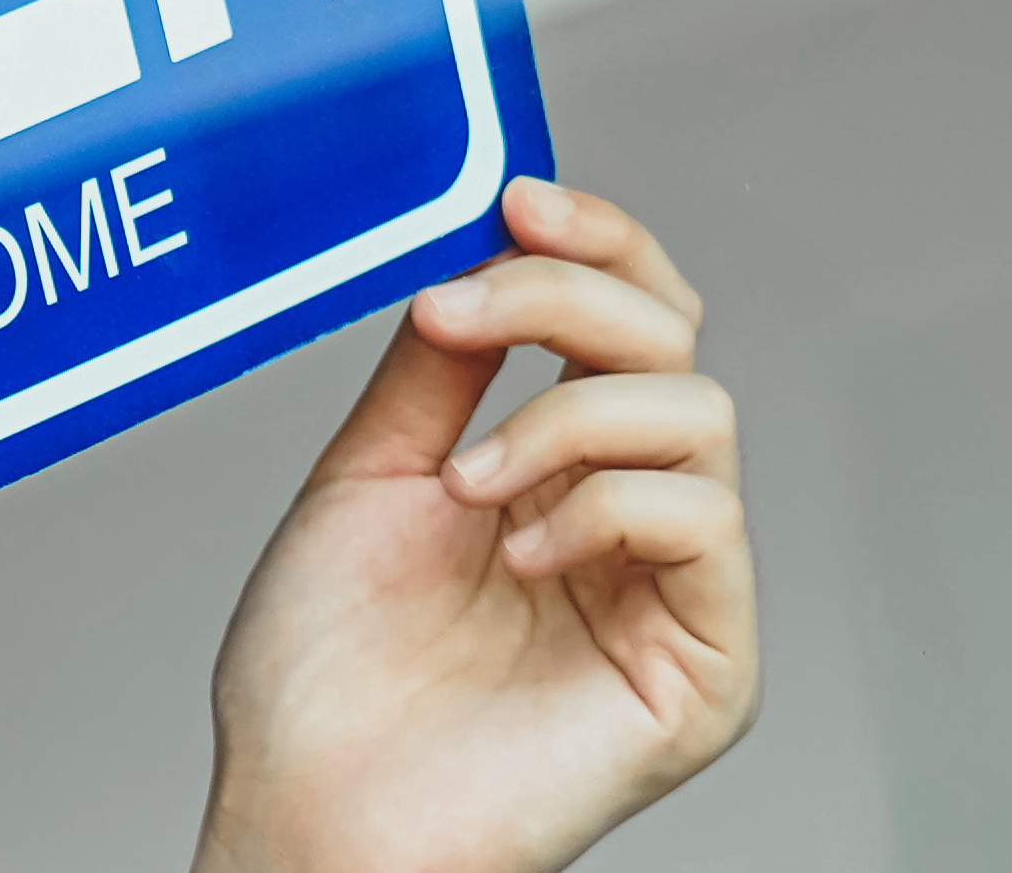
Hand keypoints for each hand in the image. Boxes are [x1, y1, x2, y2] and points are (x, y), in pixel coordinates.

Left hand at [193, 180, 754, 872]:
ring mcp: (673, 594)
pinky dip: (604, 504)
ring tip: (467, 484)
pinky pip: (706, 522)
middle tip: (464, 317)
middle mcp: (627, 521)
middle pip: (675, 342)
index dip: (593, 244)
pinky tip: (519, 553)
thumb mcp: (368, 478)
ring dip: (565, 417)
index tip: (515, 200)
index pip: (628, 321)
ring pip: (698, 414)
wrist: (305, 817)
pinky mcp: (704, 672)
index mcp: (559, 470)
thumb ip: (439, 366)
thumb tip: (483, 245)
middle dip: (571, 298)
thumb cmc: (321, 684)